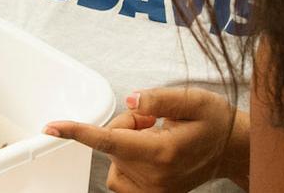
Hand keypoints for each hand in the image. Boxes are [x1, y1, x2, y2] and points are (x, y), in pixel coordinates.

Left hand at [44, 88, 246, 192]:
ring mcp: (152, 192)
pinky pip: (121, 178)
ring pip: (114, 162)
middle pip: (113, 143)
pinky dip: (128, 161)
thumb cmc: (214, 122)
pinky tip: (154, 154)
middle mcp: (154, 177)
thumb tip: (129, 101)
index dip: (77, 132)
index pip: (109, 140)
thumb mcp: (194, 100)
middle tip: (157, 121)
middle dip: (127, 126)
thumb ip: (159, 99)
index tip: (51, 128)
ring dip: (128, 144)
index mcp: (161, 152)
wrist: (232, 151)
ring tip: (160, 137)